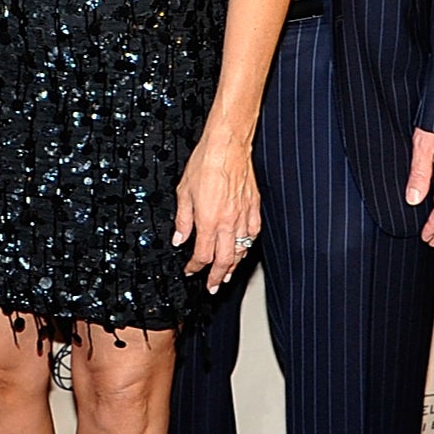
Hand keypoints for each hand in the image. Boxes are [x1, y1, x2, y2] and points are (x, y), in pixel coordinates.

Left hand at [174, 125, 261, 292]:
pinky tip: (244, 248)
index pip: (202, 254)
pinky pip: (253, 233)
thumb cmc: (205, 164)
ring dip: (234, 265)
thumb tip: (179, 238)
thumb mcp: (183, 192)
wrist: (227, 146)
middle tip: (213, 286)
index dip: (195, 267)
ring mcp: (243, 215)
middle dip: (217, 277)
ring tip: (228, 274)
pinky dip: (248, 245)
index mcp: (208, 220)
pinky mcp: (254, 207)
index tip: (191, 270)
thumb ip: (182, 220)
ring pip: (241, 250)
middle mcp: (228, 222)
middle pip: (225, 260)